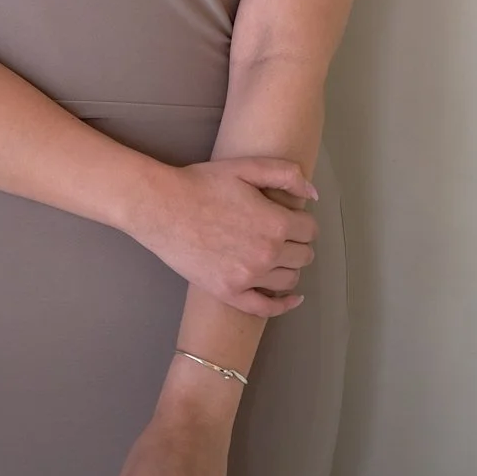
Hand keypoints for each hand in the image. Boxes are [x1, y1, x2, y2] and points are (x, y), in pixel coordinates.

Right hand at [130, 156, 318, 315]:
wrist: (162, 208)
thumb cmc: (203, 183)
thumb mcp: (246, 167)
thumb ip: (286, 175)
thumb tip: (314, 196)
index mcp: (275, 223)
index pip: (310, 229)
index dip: (303, 221)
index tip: (292, 217)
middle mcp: (267, 254)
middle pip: (304, 255)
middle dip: (299, 243)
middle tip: (283, 233)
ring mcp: (248, 278)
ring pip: (290, 279)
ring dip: (290, 266)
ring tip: (278, 256)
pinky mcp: (229, 293)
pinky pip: (266, 308)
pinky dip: (284, 305)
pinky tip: (292, 298)